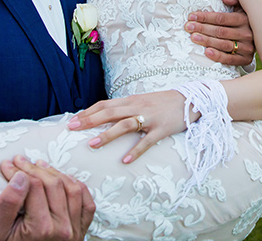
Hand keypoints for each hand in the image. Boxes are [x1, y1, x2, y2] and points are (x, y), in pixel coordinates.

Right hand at [0, 155, 94, 240]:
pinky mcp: (82, 229)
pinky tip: (63, 179)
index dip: (19, 171)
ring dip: (55, 173)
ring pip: (71, 188)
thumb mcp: (0, 231)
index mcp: (41, 228)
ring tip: (40, 166)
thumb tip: (20, 177)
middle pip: (53, 184)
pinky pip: (86, 201)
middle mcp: (62, 228)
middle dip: (34, 168)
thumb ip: (8, 204)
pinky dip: (77, 186)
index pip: (33, 186)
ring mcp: (75, 228)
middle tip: (21, 161)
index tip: (8, 165)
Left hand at [67, 91, 188, 162]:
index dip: (88, 112)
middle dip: (89, 120)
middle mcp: (137, 107)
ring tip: (92, 144)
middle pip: (109, 112)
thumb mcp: (141, 101)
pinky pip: (146, 141)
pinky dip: (135, 151)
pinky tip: (125, 160)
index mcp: (131, 100)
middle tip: (72, 128)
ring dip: (107, 135)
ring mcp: (149, 118)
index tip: (72, 120)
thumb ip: (125, 108)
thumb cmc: (162, 103)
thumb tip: (105, 116)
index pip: (104, 104)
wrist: (190, 100)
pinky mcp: (161, 129)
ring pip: (124, 125)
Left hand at [185, 0, 255, 65]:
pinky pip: (230, 59)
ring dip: (207, 41)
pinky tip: (207, 52)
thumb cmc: (245, 19)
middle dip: (202, 28)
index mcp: (244, 19)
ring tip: (193, 37)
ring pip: (224, 44)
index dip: (205, 17)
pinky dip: (218, 56)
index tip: (191, 16)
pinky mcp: (246, 59)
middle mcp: (247, 33)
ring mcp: (247, 47)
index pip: (221, 18)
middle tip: (188, 27)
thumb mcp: (242, 5)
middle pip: (221, 31)